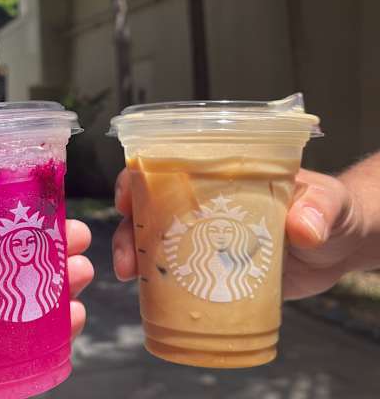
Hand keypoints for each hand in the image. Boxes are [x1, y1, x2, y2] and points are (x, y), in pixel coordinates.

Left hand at [0, 175, 93, 398]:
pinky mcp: (5, 361)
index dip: (9, 207)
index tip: (35, 191)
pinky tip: (75, 314)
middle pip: (18, 256)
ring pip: (37, 291)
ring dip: (67, 276)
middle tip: (74, 231)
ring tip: (81, 269)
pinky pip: (42, 337)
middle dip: (52, 240)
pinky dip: (65, 323)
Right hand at [111, 167, 366, 299]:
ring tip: (131, 278)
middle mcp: (206, 205)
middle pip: (151, 210)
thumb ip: (319, 209)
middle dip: (127, 230)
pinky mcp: (217, 270)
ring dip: (137, 258)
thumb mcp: (328, 202)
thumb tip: (303, 228)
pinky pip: (180, 275)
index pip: (169, 168)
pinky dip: (160, 285)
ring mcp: (208, 238)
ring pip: (157, 243)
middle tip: (126, 259)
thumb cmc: (333, 211)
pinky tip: (152, 299)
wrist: (342, 249)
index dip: (139, 180)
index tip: (126, 199)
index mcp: (222, 177)